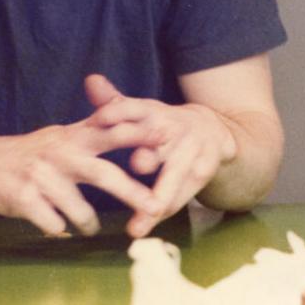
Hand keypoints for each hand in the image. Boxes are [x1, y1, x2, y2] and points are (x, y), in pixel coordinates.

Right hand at [0, 113, 161, 236]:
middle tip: (155, 207)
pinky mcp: (24, 200)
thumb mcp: (63, 133)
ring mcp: (42, 178)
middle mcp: (61, 155)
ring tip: (93, 228)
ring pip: (79, 208)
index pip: (112, 131)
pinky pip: (52, 223)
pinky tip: (59, 227)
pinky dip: (59, 228)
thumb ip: (95, 127)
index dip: (139, 133)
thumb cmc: (33, 150)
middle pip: (104, 174)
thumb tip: (130, 114)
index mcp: (74, 137)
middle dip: (132, 192)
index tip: (166, 137)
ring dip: (90, 221)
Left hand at [85, 74, 237, 236]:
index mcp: (154, 112)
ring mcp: (192, 149)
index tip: (96, 120)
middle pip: (160, 141)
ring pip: (175, 175)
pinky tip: (149, 224)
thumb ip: (113, 102)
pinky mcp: (203, 170)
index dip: (115, 112)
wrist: (214, 131)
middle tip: (137, 165)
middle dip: (151, 154)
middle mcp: (175, 128)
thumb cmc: (164, 125)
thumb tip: (90, 79)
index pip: (133, 108)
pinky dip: (166, 209)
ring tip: (137, 225)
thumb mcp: (141, 112)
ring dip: (159, 199)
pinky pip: (183, 193)